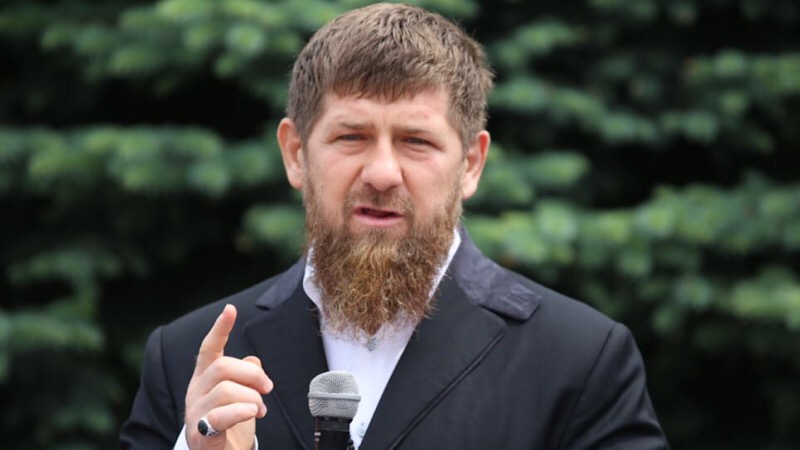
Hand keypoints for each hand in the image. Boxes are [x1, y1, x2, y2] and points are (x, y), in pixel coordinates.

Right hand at [185, 304, 272, 449]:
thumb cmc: (230, 424)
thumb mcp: (240, 395)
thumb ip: (244, 375)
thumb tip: (254, 360)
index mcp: (204, 378)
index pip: (209, 348)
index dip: (219, 328)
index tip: (230, 310)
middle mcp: (195, 391)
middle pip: (223, 366)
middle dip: (252, 374)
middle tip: (268, 388)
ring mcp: (195, 412)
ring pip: (225, 389)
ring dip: (252, 398)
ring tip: (260, 410)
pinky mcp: (201, 433)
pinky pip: (219, 415)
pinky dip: (241, 411)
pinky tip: (253, 413)